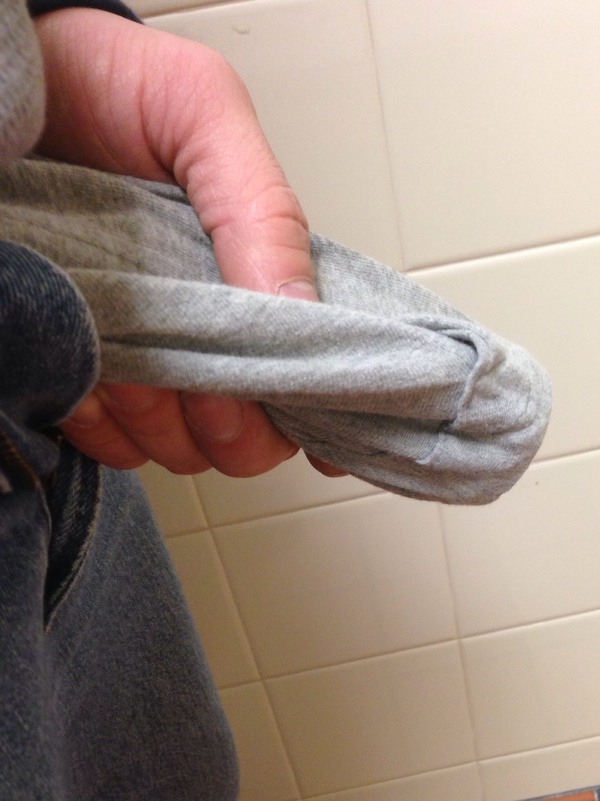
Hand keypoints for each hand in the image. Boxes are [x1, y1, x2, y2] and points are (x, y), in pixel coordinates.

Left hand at [34, 9, 341, 477]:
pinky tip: (89, 365)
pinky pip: (111, 441)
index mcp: (258, 283)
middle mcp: (211, 335)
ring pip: (178, 447)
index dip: (305, 412)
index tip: (284, 407)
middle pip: (246, 438)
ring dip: (156, 416)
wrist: (27, 85)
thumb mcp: (205, 117)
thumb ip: (263, 212)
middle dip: (227, 424)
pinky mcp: (91, 375)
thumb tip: (304, 311)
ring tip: (124, 345)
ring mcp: (152, 361)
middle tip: (194, 372)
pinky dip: (101, 420)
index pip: (306, 380)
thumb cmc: (120, 89)